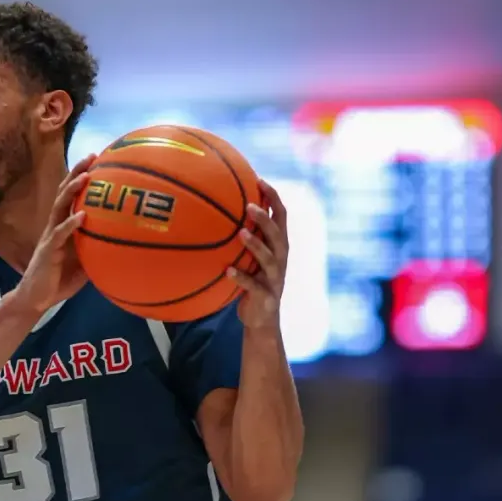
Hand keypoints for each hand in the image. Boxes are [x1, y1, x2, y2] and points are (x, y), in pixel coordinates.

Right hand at [11, 154, 96, 314]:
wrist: (36, 299)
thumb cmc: (60, 280)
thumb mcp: (86, 263)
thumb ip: (99, 249)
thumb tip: (125, 244)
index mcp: (64, 226)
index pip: (71, 196)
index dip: (81, 177)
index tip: (98, 160)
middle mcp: (55, 226)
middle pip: (64, 193)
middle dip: (77, 173)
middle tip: (92, 157)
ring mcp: (50, 236)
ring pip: (60, 207)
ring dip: (72, 191)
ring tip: (86, 177)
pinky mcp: (48, 250)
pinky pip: (60, 234)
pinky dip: (71, 223)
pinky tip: (82, 215)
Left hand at [227, 180, 288, 330]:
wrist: (261, 319)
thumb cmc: (252, 281)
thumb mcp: (251, 257)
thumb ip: (244, 236)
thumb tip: (220, 210)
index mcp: (279, 246)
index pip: (281, 217)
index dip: (273, 198)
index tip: (260, 180)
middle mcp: (281, 260)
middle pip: (278, 235)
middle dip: (265, 219)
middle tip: (249, 206)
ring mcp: (275, 279)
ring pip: (269, 259)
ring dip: (255, 245)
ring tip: (240, 233)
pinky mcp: (266, 297)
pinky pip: (253, 286)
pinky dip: (241, 278)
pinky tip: (227, 270)